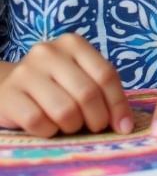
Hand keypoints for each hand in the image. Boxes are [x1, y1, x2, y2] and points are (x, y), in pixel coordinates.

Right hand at [0, 35, 130, 136]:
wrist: (5, 86)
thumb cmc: (53, 84)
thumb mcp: (80, 77)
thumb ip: (103, 92)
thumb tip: (125, 124)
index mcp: (73, 44)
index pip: (106, 75)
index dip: (118, 104)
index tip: (123, 126)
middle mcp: (49, 53)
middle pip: (87, 93)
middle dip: (97, 119)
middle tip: (94, 127)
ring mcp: (25, 72)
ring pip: (65, 110)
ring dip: (73, 126)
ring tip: (69, 125)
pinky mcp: (8, 95)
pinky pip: (38, 122)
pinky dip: (48, 131)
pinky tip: (47, 126)